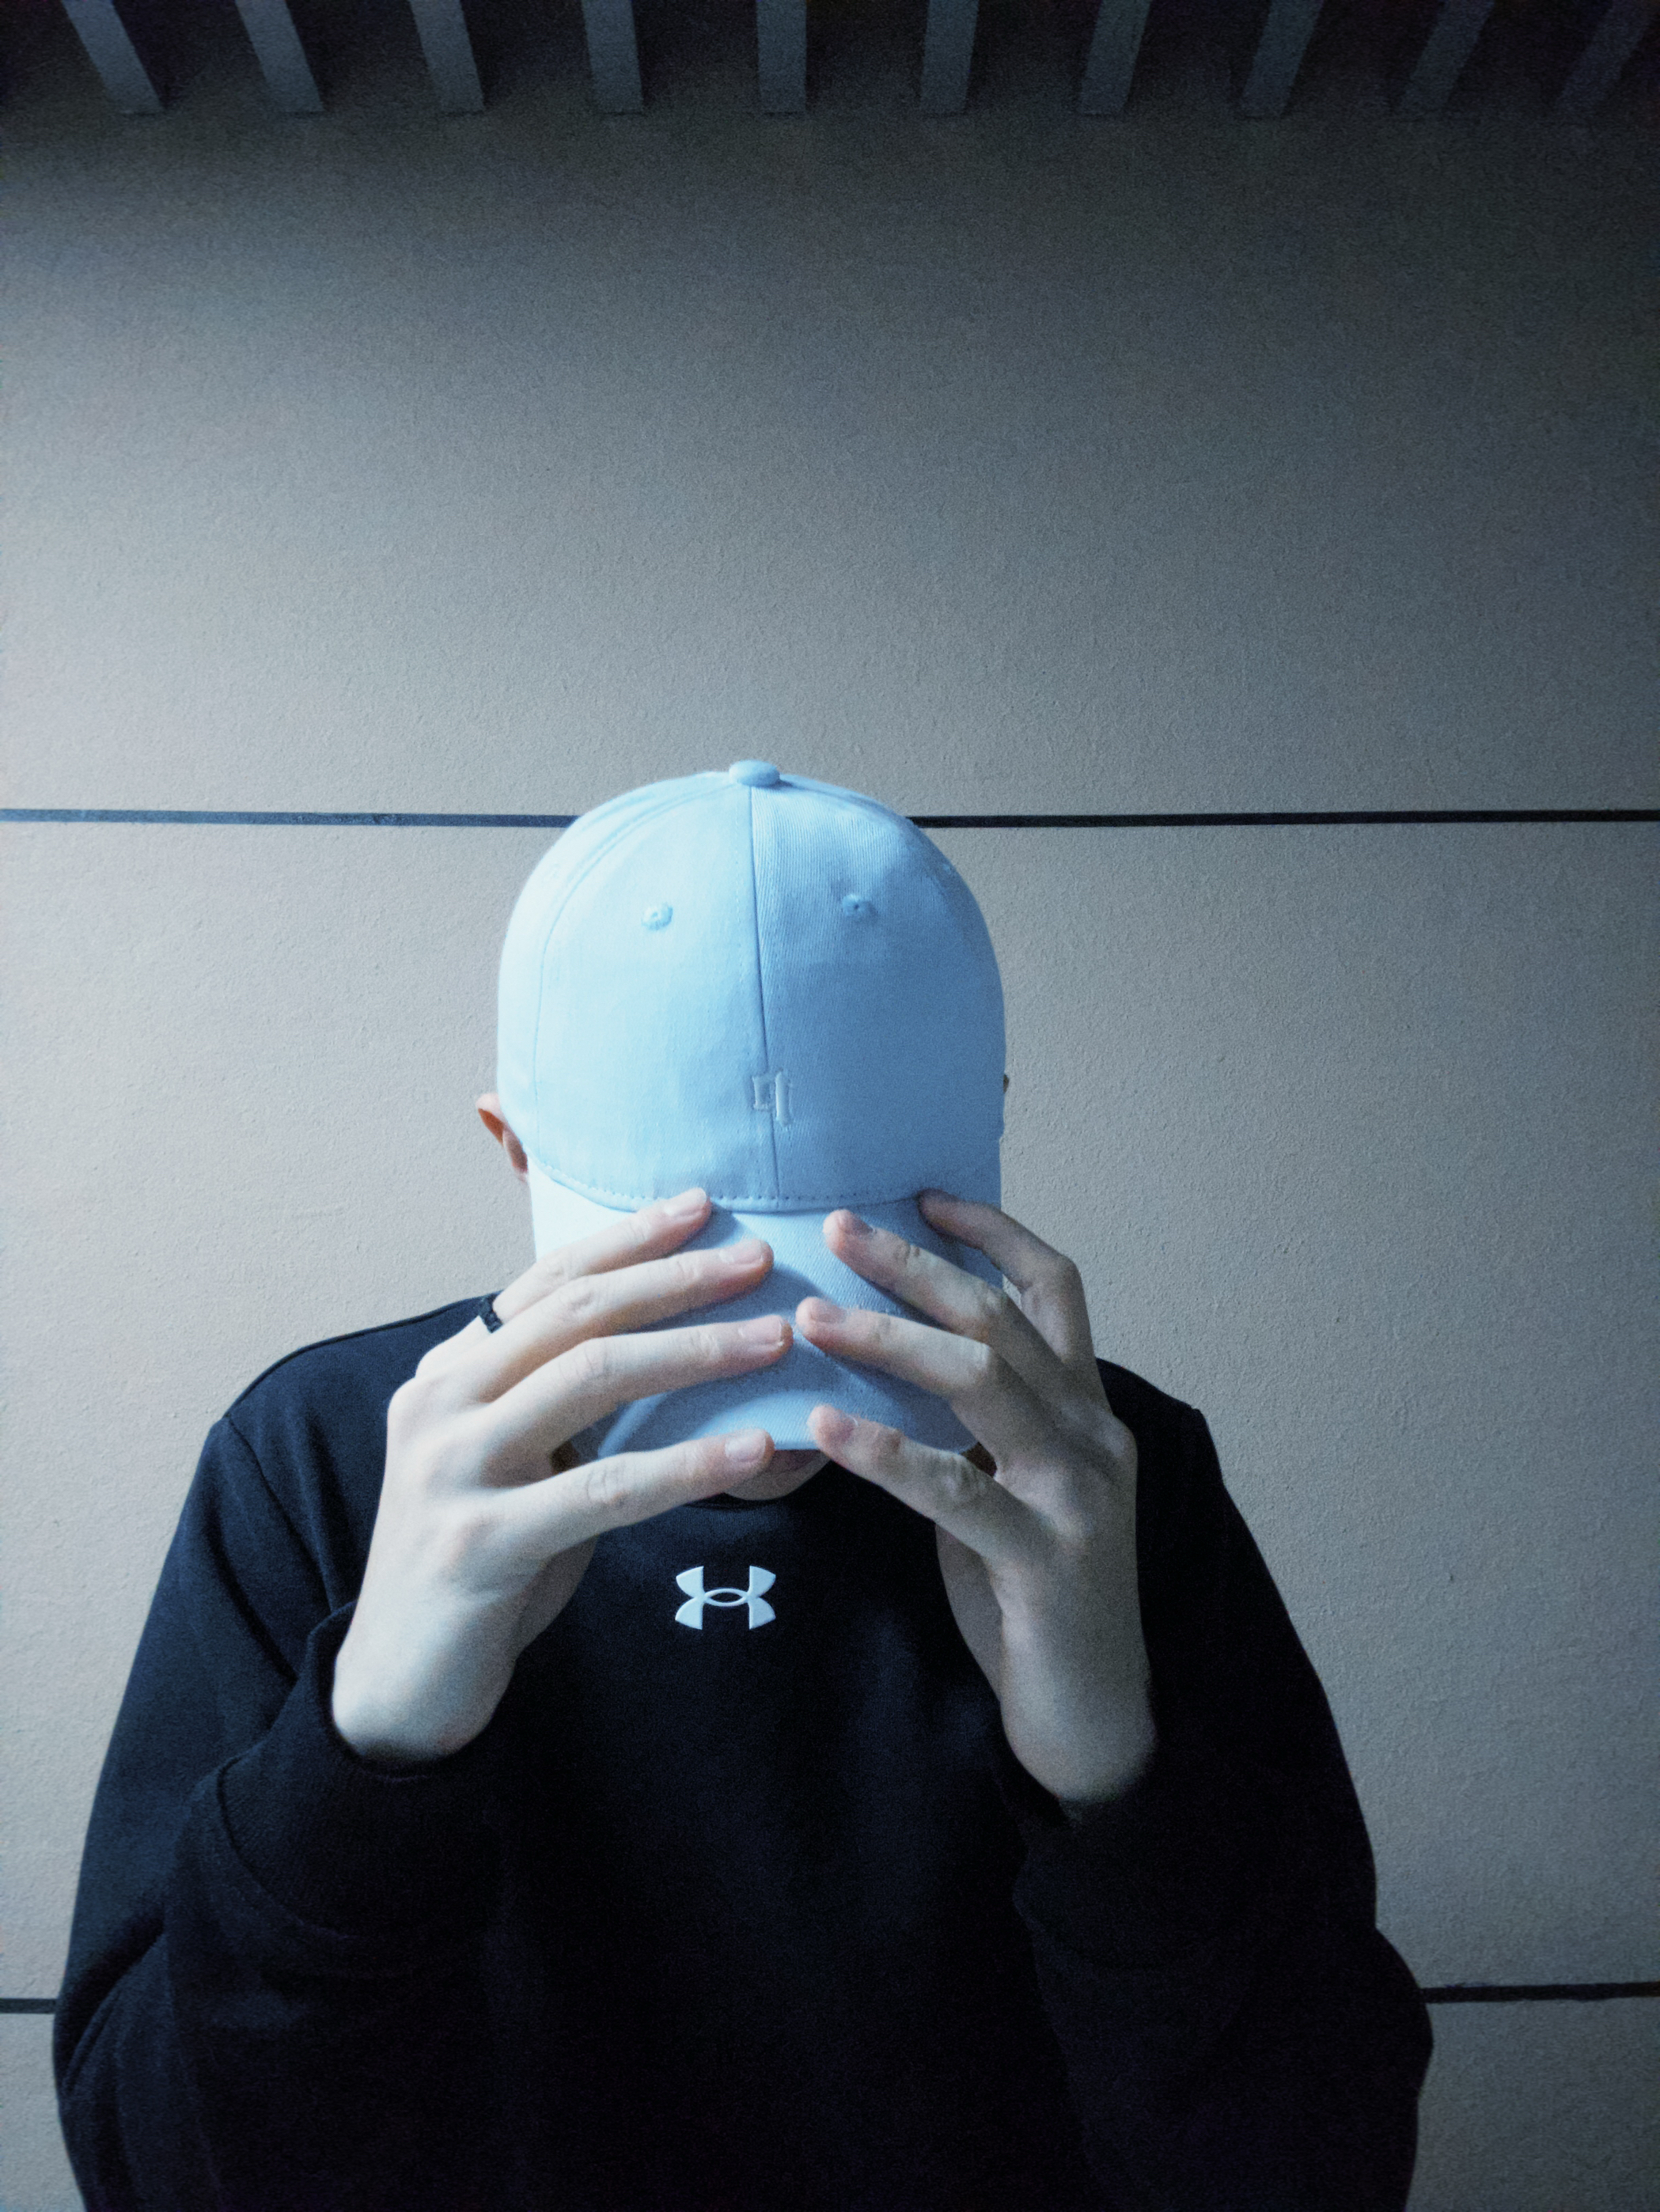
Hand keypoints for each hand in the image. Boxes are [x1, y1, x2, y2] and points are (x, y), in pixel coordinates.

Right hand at [331, 1191, 791, 1764]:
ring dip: (695, 1352)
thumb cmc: (482, 1559)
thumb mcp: (515, 1460)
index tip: (703, 1205)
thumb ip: (560, 1399)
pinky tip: (754, 1449)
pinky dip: (688, 1463)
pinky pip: (605, 1489)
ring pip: (592, 1380)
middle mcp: (441, 1402)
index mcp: (449, 1371)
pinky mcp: (481, 1543)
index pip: (547, 1281)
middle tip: (760, 1258)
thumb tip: (673, 1340)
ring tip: (776, 1339)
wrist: (399, 1683)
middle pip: (576, 1314)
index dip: (627, 1239)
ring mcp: (453, 1469)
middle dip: (675, 1279)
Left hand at [794, 1192, 1155, 1812]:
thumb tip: (886, 1351)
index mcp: (1084, 1408)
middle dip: (917, 1267)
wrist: (1093, 1716)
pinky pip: (957, 1490)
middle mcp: (1092, 1434)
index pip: (1053, 1288)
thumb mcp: (1008, 1485)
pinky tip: (823, 1428)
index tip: (921, 1193)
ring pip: (985, 1383)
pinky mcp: (1047, 1558)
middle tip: (836, 1228)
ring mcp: (1078, 1494)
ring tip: (811, 1317)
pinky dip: (886, 1450)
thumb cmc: (1033, 1592)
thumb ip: (973, 1423)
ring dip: (891, 1339)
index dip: (992, 1233)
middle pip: (1003, 1319)